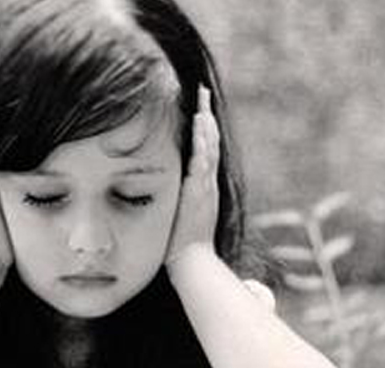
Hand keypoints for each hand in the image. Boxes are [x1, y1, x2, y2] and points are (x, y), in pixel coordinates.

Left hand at [166, 85, 219, 270]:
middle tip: (203, 91)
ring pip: (208, 147)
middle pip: (209, 141)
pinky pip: (203, 160)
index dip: (202, 128)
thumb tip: (175, 191)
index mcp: (203, 185)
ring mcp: (205, 185)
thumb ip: (181, 199)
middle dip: (206, 115)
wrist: (191, 259)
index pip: (205, 149)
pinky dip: (202, 141)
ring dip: (205, 123)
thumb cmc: (184, 241)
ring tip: (202, 101)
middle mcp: (207, 182)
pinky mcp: (200, 190)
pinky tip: (200, 124)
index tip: (199, 107)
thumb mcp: (182, 212)